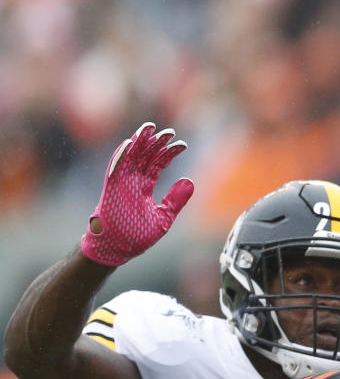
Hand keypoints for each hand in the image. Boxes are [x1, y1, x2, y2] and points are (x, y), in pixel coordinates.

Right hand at [80, 123, 193, 266]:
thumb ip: (175, 200)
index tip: (182, 145)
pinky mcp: (110, 189)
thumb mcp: (164, 217)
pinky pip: (115, 168)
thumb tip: (190, 181)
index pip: (157, 164)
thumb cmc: (136, 237)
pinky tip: (131, 143)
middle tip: (169, 132)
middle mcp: (132, 182)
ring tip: (150, 128)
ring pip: (130, 157)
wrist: (117, 250)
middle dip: (156, 142)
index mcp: (144, 187)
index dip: (169, 153)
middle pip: (144, 156)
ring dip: (139, 142)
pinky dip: (122, 155)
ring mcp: (121, 184)